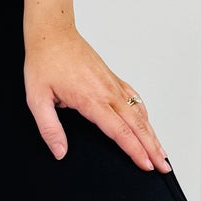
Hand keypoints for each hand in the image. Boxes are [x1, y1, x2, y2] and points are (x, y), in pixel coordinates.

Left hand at [23, 27, 169, 171]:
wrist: (52, 34)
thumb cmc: (44, 62)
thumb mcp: (37, 99)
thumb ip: (49, 128)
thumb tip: (59, 151)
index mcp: (91, 99)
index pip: (120, 132)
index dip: (136, 151)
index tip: (146, 165)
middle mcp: (107, 91)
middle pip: (138, 126)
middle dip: (153, 148)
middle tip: (164, 166)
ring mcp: (112, 84)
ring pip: (140, 113)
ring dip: (152, 133)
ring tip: (161, 152)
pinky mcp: (112, 78)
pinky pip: (134, 97)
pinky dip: (145, 114)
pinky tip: (147, 123)